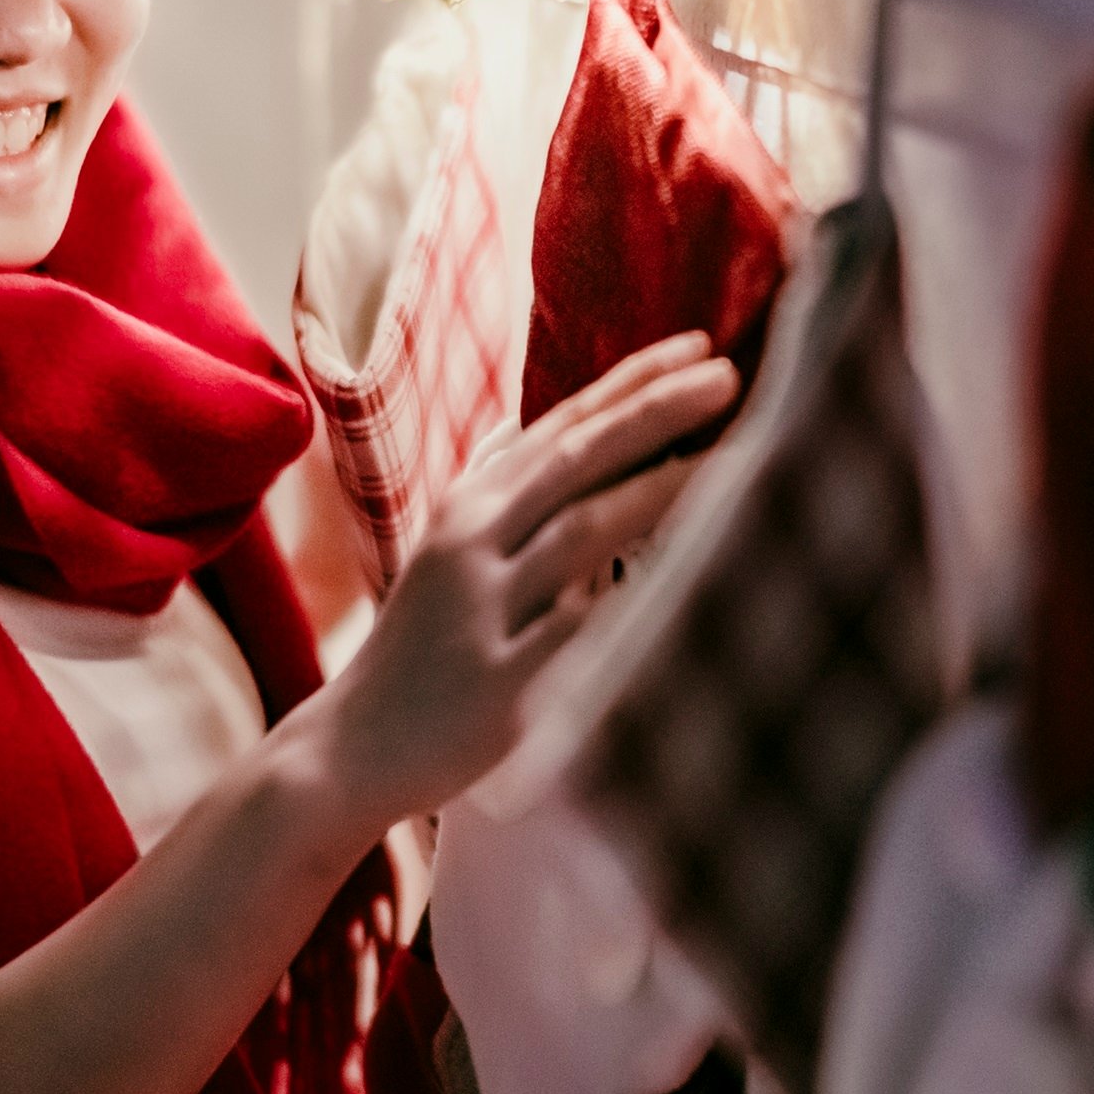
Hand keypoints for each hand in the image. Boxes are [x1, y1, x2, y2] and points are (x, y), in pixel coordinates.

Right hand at [307, 332, 737, 826]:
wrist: (352, 748)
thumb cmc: (416, 652)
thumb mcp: (442, 554)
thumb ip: (487, 490)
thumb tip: (515, 426)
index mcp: (470, 506)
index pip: (561, 426)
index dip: (631, 382)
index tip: (700, 345)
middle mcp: (473, 542)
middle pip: (576, 460)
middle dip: (656, 412)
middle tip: (730, 374)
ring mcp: (484, 610)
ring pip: (583, 531)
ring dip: (663, 487)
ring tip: (741, 456)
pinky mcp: (500, 683)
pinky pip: (581, 629)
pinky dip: (637, 596)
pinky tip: (699, 567)